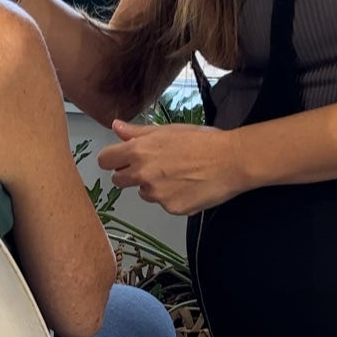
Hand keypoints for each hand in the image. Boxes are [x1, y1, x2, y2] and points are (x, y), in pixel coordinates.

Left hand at [95, 119, 243, 214]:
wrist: (230, 160)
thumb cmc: (201, 141)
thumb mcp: (167, 130)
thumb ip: (137, 132)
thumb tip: (116, 127)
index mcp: (139, 151)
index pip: (105, 160)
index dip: (113, 159)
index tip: (120, 159)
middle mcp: (143, 174)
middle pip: (119, 180)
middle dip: (130, 174)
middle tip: (152, 166)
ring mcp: (156, 194)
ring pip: (143, 192)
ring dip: (153, 186)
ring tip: (177, 174)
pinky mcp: (171, 208)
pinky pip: (164, 204)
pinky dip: (172, 197)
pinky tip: (188, 186)